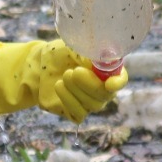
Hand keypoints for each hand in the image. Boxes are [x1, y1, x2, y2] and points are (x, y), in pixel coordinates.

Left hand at [0, 40, 127, 121]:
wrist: (41, 65)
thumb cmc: (62, 52)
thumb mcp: (76, 47)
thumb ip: (91, 52)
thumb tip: (105, 55)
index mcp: (107, 71)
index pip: (120, 79)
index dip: (118, 82)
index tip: (109, 84)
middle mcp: (102, 89)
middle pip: (105, 95)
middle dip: (89, 85)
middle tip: (73, 72)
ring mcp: (89, 102)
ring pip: (92, 106)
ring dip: (77, 91)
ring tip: (64, 76)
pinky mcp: (75, 112)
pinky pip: (79, 114)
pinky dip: (69, 100)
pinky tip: (59, 86)